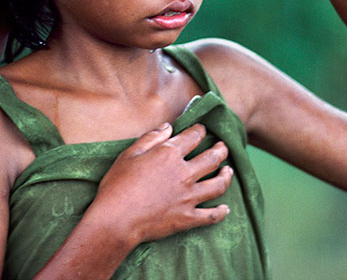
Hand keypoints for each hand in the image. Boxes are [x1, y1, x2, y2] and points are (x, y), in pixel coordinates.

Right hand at [92, 123, 232, 245]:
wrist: (117, 219)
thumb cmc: (118, 185)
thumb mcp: (130, 154)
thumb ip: (151, 138)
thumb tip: (168, 126)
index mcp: (170, 155)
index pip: (193, 137)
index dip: (200, 131)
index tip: (203, 129)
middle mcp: (184, 174)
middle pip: (212, 158)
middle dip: (221, 150)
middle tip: (224, 147)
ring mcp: (189, 197)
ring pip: (218, 185)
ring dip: (226, 176)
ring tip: (229, 171)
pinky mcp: (188, 218)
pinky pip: (211, 215)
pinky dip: (221, 212)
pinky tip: (226, 209)